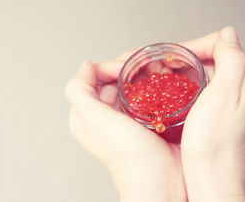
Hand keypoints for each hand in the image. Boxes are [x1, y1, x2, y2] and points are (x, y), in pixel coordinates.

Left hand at [65, 59, 186, 201]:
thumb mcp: (95, 120)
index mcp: (88, 115)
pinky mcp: (149, 120)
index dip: (110, 67)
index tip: (126, 69)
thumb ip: (79, 90)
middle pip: (115, 79)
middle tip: (147, 67)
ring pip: (134, 85)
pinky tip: (164, 84)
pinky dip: (157, 86)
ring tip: (159, 72)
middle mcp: (107, 115)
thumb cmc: (128, 155)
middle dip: (131, 68)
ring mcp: (129, 117)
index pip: (95, 77)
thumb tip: (85, 66)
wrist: (161, 178)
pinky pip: (150, 95)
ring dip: (146, 75)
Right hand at [181, 27, 244, 201]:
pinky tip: (182, 92)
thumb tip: (229, 33)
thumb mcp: (222, 95)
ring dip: (191, 70)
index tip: (172, 56)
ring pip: (214, 72)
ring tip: (169, 76)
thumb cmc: (214, 144)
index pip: (222, 45)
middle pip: (218, 58)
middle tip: (166, 66)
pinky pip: (213, 88)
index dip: (194, 46)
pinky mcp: (232, 114)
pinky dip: (196, 85)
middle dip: (190, 57)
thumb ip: (231, 58)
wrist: (213, 179)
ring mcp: (242, 101)